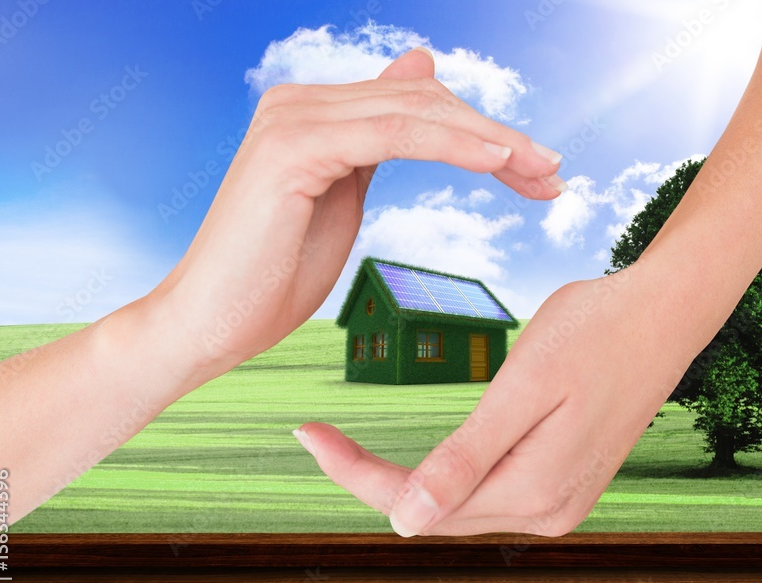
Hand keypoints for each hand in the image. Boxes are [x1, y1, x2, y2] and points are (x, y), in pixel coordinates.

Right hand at [137, 48, 564, 386]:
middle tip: (555, 172)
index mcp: (312, 113)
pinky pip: (395, 134)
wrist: (206, 327)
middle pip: (426, 102)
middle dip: (499, 136)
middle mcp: (300, 101)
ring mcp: (293, 118)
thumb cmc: (271, 278)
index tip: (536, 171)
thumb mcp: (342, 198)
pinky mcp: (293, 147)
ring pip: (419, 112)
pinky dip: (453, 145)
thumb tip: (418, 76)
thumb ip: (380, 140)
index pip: (417, 105)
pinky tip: (500, 163)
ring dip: (491, 141)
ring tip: (543, 173)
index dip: (482, 132)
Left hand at [296, 254, 702, 535]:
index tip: (306, 434)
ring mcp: (561, 501)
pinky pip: (491, 492)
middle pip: (438, 512)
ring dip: (409, 481)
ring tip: (354, 445)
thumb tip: (404, 524)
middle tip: (319, 434)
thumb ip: (467, 459)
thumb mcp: (524, 387)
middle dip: (374, 478)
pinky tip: (426, 456)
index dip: (356, 475)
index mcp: (535, 491)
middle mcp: (549, 512)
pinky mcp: (566, 481)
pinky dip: (450, 475)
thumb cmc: (596, 331)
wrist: (666, 311)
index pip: (420, 505)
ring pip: (461, 505)